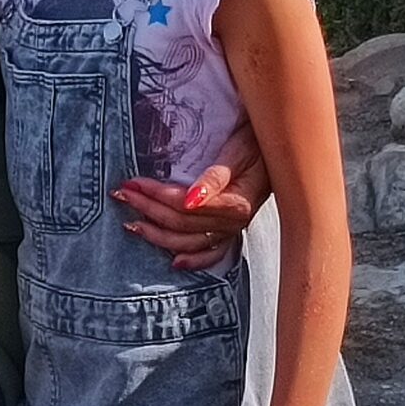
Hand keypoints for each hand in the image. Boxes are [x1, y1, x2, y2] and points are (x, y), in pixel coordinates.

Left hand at [115, 123, 269, 270]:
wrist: (282, 151)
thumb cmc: (259, 144)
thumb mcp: (238, 152)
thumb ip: (215, 178)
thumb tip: (189, 199)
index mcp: (235, 204)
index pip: (185, 206)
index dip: (156, 195)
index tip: (132, 183)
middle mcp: (234, 223)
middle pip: (181, 223)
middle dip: (148, 209)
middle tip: (122, 194)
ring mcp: (233, 230)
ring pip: (189, 241)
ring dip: (158, 235)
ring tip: (132, 223)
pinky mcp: (233, 231)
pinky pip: (212, 253)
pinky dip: (193, 259)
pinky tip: (175, 261)